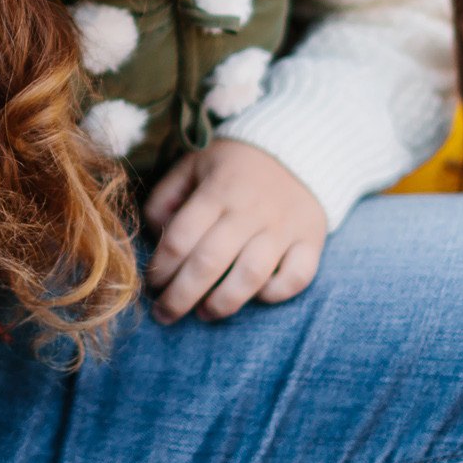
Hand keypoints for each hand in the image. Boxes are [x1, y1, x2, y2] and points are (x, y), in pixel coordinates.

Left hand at [142, 141, 329, 323]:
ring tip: (203, 313)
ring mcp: (284, 227)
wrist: (297, 148)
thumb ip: (166, 196)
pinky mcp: (311, 239)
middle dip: (180, 296)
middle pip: (209, 264)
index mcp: (216, 190)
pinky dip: (275, 293)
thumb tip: (154, 233)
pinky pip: (297, 277)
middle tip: (165, 314)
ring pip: (251, 276)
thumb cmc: (234, 164)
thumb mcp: (192, 164)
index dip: (160, 268)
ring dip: (222, 303)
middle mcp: (250, 210)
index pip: (180, 238)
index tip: (151, 283)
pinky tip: (256, 296)